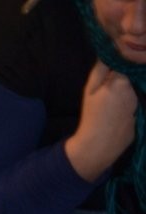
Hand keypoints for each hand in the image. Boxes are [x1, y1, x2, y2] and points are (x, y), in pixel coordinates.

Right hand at [66, 61, 137, 180]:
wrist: (99, 145)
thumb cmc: (92, 116)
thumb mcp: (90, 91)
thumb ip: (100, 70)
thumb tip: (109, 53)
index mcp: (121, 81)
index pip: (125, 63)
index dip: (119, 63)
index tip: (112, 68)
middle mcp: (135, 88)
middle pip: (132, 75)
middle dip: (124, 78)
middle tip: (109, 90)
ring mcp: (141, 101)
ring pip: (135, 88)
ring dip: (128, 90)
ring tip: (113, 103)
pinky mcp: (143, 111)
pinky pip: (138, 100)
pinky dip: (131, 102)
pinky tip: (119, 112)